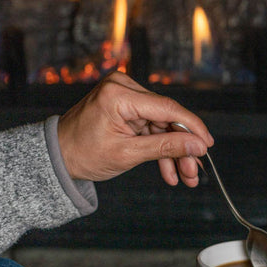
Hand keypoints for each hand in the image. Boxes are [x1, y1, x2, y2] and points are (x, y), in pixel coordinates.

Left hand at [57, 71, 213, 186]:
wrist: (58, 158)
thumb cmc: (84, 154)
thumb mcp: (128, 154)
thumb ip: (166, 147)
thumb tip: (197, 146)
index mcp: (120, 94)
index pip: (168, 108)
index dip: (192, 128)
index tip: (208, 144)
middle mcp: (123, 88)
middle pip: (167, 119)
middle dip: (182, 148)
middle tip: (194, 171)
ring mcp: (124, 97)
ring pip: (161, 127)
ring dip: (174, 153)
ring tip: (185, 177)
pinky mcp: (125, 109)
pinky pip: (150, 129)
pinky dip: (159, 149)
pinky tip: (169, 172)